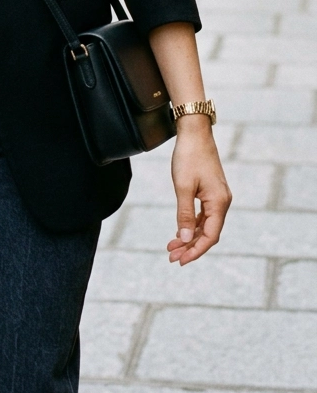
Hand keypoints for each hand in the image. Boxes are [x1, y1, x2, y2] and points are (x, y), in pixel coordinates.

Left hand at [168, 118, 231, 264]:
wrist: (194, 132)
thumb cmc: (188, 157)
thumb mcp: (183, 187)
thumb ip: (185, 215)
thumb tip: (186, 240)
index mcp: (219, 202)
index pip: (210, 236)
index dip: (196, 251)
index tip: (180, 261)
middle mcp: (222, 202)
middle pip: (208, 233)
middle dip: (190, 247)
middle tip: (171, 257)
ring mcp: (218, 197)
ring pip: (205, 225)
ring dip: (190, 237)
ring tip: (172, 247)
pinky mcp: (211, 191)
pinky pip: (204, 215)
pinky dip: (192, 224)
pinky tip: (181, 231)